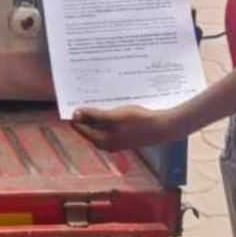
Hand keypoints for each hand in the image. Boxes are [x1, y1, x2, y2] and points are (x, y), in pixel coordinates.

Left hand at [72, 105, 187, 151]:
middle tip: (82, 93)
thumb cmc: (139, 121)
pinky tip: (108, 102)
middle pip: (88, 125)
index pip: (79, 127)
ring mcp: (114, 139)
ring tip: (93, 94)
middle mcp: (105, 143)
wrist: (163, 127)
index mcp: (101, 141)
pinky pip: (108, 123)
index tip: (72, 98)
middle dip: (85, 111)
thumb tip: (75, 115)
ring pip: (98, 123)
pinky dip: (105, 113)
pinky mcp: (122, 134)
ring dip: (96, 111)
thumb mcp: (114, 117)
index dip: (75, 113)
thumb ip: (94, 116)